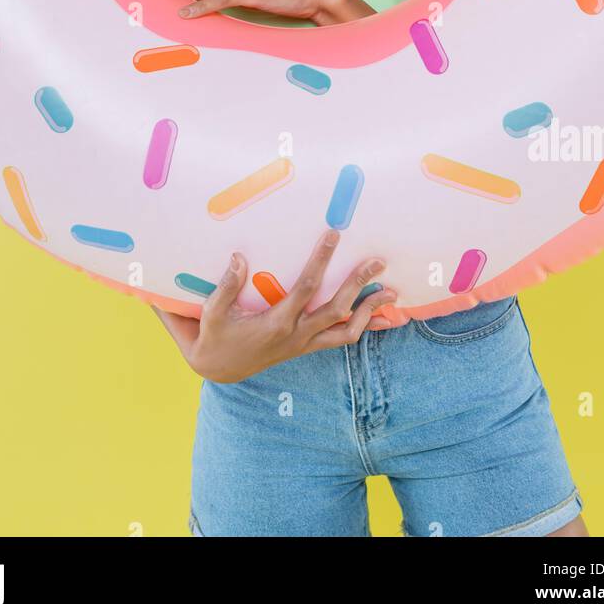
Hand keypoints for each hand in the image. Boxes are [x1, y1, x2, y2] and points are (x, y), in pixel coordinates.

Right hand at [152, 230, 397, 382]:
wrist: (218, 368)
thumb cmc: (215, 336)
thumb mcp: (212, 313)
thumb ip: (226, 286)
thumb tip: (238, 257)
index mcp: (277, 323)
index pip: (307, 288)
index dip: (322, 260)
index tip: (334, 235)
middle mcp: (296, 336)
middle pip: (337, 310)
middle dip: (359, 284)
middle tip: (378, 261)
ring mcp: (304, 344)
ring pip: (347, 332)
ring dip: (370, 311)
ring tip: (391, 292)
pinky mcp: (306, 347)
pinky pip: (341, 340)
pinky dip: (362, 327)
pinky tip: (378, 316)